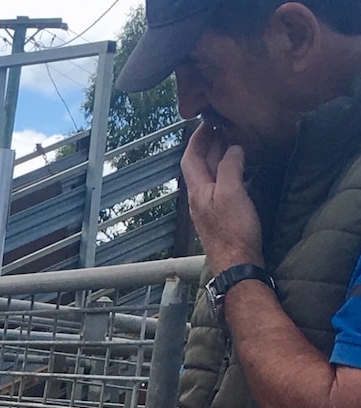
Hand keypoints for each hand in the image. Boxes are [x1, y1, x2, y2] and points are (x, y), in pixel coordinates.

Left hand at [184, 123, 263, 271]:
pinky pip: (219, 185)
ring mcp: (208, 207)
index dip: (197, 138)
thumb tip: (232, 148)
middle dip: (209, 144)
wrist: (237, 265)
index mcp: (197, 190)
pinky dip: (226, 171)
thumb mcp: (232, 193)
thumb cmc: (234, 231)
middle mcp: (199, 197)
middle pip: (199, 165)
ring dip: (218, 157)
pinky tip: (237, 170)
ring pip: (210, 175)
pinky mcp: (220, 216)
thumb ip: (229, 168)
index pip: (190, 157)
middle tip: (223, 127)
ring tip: (232, 142)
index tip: (207, 122)